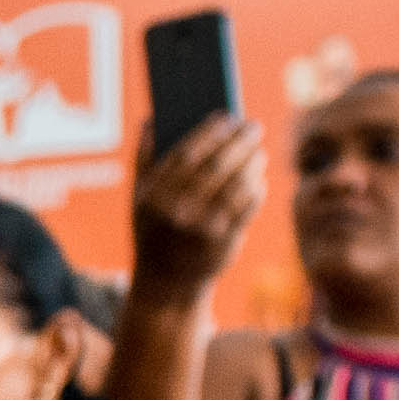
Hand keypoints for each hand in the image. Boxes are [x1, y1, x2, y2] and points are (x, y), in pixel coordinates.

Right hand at [129, 109, 262, 297]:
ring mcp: (201, 228)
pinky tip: (259, 179)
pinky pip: (248, 207)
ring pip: (236, 184)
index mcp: (152, 197)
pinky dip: (257, 188)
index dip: (208, 133)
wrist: (166, 282)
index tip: (225, 116)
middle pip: (215, 166)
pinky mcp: (224, 241)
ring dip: (252, 163)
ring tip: (259, 151)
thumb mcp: (139, 200)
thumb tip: (151, 120)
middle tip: (252, 126)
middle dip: (238, 141)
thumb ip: (143, 161)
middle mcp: (175, 212)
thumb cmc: (154, 231)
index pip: (185, 155)